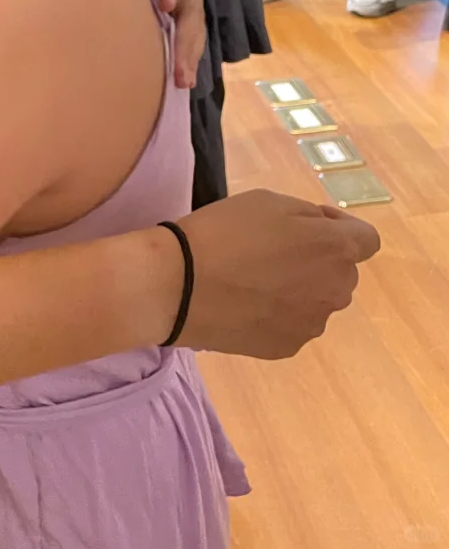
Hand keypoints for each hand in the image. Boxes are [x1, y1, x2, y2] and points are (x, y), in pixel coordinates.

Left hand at [133, 0, 203, 89]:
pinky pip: (188, 34)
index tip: (165, 4)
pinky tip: (180, 82)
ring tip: (183, 81)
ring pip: (193, 27)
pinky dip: (186, 56)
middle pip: (192, 9)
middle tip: (178, 67)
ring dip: (189, 54)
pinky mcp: (182, 9)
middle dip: (185, 38)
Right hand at [175, 189, 379, 358]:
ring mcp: (313, 324)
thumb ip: (309, 216)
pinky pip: (294, 323)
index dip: (342, 227)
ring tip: (254, 278)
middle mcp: (336, 290)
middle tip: (273, 249)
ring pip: (317, 299)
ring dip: (299, 287)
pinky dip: (278, 312)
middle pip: (341, 271)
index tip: (307, 224)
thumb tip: (322, 232)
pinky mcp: (288, 347)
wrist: (181, 285)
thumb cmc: (224, 231)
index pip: (367, 239)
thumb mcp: (267, 200)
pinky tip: (245, 302)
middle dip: (318, 258)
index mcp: (335, 249)